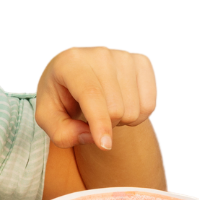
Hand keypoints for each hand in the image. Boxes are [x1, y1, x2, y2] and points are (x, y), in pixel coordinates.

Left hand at [35, 45, 157, 150]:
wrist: (78, 73)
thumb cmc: (60, 96)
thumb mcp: (48, 117)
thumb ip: (62, 133)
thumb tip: (92, 137)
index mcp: (70, 62)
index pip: (91, 94)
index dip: (99, 122)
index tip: (105, 146)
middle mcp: (99, 53)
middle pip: (115, 108)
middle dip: (105, 126)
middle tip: (92, 117)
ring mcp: (124, 56)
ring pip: (134, 109)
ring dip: (121, 121)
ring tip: (105, 109)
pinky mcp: (143, 62)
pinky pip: (150, 105)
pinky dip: (137, 115)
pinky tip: (122, 105)